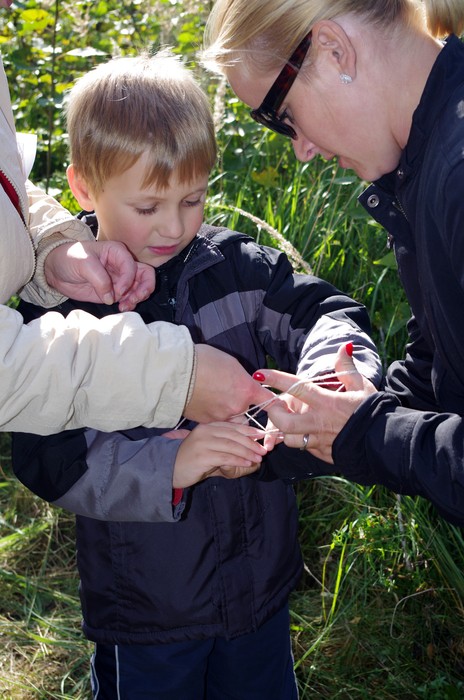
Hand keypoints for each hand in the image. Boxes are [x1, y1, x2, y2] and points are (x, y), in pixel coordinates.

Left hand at [44, 240, 154, 310]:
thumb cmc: (68, 259)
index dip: (128, 280)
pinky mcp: (115, 291)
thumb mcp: (82, 263)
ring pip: (141, 287)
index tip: (117, 291)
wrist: (56, 270)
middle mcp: (122, 264)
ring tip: (124, 306)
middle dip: (143, 288)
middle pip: (146, 274)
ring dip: (137, 298)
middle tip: (133, 299)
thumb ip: (99, 279)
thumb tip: (111, 297)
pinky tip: (120, 307)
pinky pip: (130, 297)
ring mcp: (120, 278)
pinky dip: (130, 303)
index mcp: (116, 252)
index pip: (132, 266)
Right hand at [167, 422, 266, 487]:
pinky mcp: (202, 456)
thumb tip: (248, 444)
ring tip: (258, 458)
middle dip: (251, 442)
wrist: (169, 468)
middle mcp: (205, 432)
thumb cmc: (191, 460)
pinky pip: (225, 457)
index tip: (261, 436)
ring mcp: (203, 443)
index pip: (232, 426)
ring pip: (232, 446)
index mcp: (207, 426)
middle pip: (234, 435)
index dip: (249, 431)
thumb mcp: (208, 446)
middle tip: (263, 450)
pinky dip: (239, 460)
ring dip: (248, 452)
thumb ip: (224, 443)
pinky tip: (247, 463)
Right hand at [183, 345, 274, 422]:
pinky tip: (203, 401)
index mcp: (246, 390)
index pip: (269, 401)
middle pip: (246, 410)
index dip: (274, 404)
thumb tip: (244, 384)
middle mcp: (237, 407)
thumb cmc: (202, 360)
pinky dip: (212, 413)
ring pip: (230, 417)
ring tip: (211, 395)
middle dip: (241, 404)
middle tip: (227, 392)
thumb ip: (242, 378)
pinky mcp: (205, 423)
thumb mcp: (230, 364)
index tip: (278, 407)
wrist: (175, 372)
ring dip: (226, 410)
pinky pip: (215, 420)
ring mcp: (221, 417)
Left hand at [255, 344, 377, 462]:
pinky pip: (303, 448)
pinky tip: (304, 433)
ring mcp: (319, 440)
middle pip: (282, 421)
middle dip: (273, 413)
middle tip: (276, 405)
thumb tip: (344, 347)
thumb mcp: (362, 386)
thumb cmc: (372, 412)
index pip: (295, 388)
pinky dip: (299, 441)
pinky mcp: (322, 454)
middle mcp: (318, 422)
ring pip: (288, 439)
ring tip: (287, 421)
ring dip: (284, 430)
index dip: (275, 379)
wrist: (385, 442)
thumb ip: (346, 367)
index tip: (260, 373)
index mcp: (326, 402)